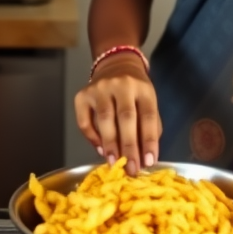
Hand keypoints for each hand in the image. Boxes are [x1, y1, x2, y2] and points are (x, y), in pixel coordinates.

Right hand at [74, 54, 161, 176]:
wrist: (116, 64)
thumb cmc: (135, 91)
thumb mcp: (148, 102)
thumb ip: (149, 127)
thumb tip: (144, 158)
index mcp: (143, 88)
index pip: (148, 115)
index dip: (149, 140)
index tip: (149, 162)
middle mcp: (121, 84)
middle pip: (126, 117)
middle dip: (129, 146)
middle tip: (131, 169)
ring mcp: (100, 87)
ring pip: (104, 118)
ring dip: (110, 144)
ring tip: (114, 163)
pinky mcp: (83, 94)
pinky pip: (84, 120)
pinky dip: (92, 137)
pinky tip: (101, 149)